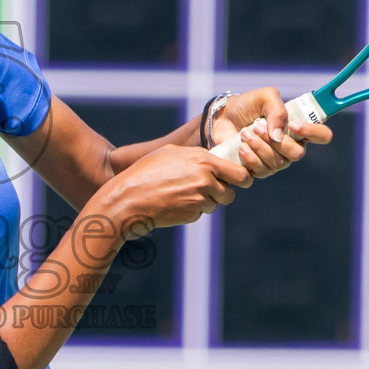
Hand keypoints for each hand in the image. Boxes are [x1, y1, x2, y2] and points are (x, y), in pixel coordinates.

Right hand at [94, 145, 250, 238]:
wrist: (128, 199)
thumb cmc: (145, 172)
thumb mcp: (170, 153)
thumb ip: (196, 155)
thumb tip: (212, 159)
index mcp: (203, 161)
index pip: (239, 173)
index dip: (240, 178)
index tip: (238, 180)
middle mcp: (205, 180)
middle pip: (230, 193)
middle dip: (223, 193)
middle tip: (210, 191)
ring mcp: (199, 199)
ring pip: (215, 204)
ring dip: (204, 202)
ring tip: (181, 194)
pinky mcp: (191, 215)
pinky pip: (200, 213)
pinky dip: (191, 210)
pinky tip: (173, 203)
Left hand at [211, 88, 333, 178]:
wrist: (221, 117)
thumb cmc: (247, 105)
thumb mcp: (264, 97)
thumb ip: (277, 111)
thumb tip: (278, 137)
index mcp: (299, 128)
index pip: (322, 135)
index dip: (313, 132)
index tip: (295, 125)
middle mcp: (290, 146)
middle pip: (297, 154)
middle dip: (276, 141)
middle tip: (256, 127)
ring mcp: (276, 160)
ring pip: (278, 163)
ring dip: (260, 147)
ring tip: (244, 133)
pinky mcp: (259, 169)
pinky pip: (262, 171)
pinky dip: (250, 158)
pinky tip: (241, 147)